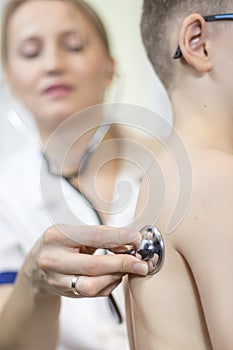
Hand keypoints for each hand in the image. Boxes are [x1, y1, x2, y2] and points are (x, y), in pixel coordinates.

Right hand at [23, 224, 147, 297]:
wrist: (36, 265)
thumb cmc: (62, 243)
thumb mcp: (77, 232)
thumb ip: (103, 236)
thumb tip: (131, 242)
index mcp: (56, 236)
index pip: (92, 236)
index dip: (117, 237)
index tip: (136, 238)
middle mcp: (52, 258)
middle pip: (93, 265)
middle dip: (122, 264)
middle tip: (141, 263)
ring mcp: (56, 279)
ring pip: (92, 285)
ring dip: (115, 277)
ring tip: (127, 268)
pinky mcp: (63, 293)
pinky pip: (92, 294)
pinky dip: (109, 285)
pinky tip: (115, 276)